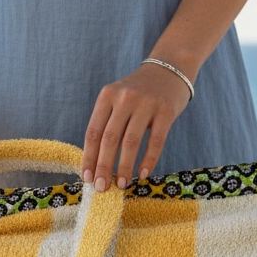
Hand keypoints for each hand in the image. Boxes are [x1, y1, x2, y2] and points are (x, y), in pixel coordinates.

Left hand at [80, 62, 192, 190]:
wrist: (170, 69)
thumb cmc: (139, 93)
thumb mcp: (118, 99)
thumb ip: (108, 123)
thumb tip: (97, 164)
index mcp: (107, 96)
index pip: (93, 132)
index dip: (89, 157)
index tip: (87, 178)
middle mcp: (124, 98)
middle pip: (109, 139)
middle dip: (104, 166)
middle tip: (101, 188)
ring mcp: (146, 103)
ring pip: (130, 142)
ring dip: (124, 167)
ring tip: (121, 184)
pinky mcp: (166, 111)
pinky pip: (156, 141)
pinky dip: (148, 160)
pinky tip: (142, 174)